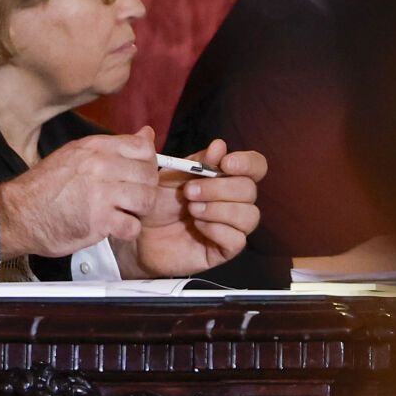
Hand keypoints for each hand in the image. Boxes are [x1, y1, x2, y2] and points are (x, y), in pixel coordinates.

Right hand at [0, 129, 159, 257]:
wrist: (19, 214)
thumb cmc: (45, 187)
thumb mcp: (77, 154)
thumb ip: (114, 147)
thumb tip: (146, 134)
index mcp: (95, 147)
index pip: (143, 148)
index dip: (146, 164)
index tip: (137, 175)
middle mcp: (100, 165)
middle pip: (149, 175)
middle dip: (144, 190)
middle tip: (130, 199)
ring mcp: (101, 192)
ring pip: (147, 200)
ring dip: (138, 211)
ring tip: (123, 212)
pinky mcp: (99, 220)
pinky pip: (133, 226)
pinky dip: (127, 231)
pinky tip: (114, 227)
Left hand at [114, 139, 266, 276]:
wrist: (140, 232)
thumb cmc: (158, 202)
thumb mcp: (173, 175)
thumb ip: (197, 161)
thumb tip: (220, 145)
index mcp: (226, 179)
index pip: (255, 167)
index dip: (247, 163)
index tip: (226, 163)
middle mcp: (235, 202)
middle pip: (250, 190)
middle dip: (219, 188)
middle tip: (189, 191)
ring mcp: (232, 227)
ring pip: (249, 215)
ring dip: (218, 209)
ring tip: (191, 209)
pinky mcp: (224, 250)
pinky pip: (237, 240)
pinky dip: (217, 230)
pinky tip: (197, 227)